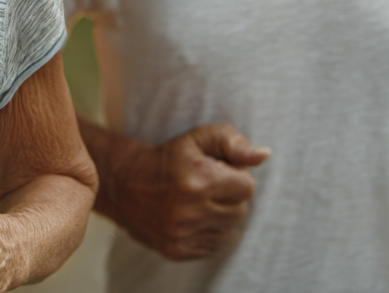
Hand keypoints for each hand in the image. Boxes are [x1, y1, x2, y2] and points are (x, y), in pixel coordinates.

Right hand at [108, 123, 268, 260]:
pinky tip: (197, 218)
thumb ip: (234, 143)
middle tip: (211, 187)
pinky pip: (215, 247)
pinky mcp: (176, 250)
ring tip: (204, 203)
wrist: (124, 183)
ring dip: (224, 217)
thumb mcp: (198, 138)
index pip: (247, 187)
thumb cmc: (169, 157)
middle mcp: (189, 211)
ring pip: (232, 233)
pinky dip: (213, 233)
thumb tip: (264, 155)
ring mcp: (181, 234)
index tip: (219, 172)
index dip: (236, 177)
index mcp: (197, 180)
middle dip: (232, 198)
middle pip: (242, 211)